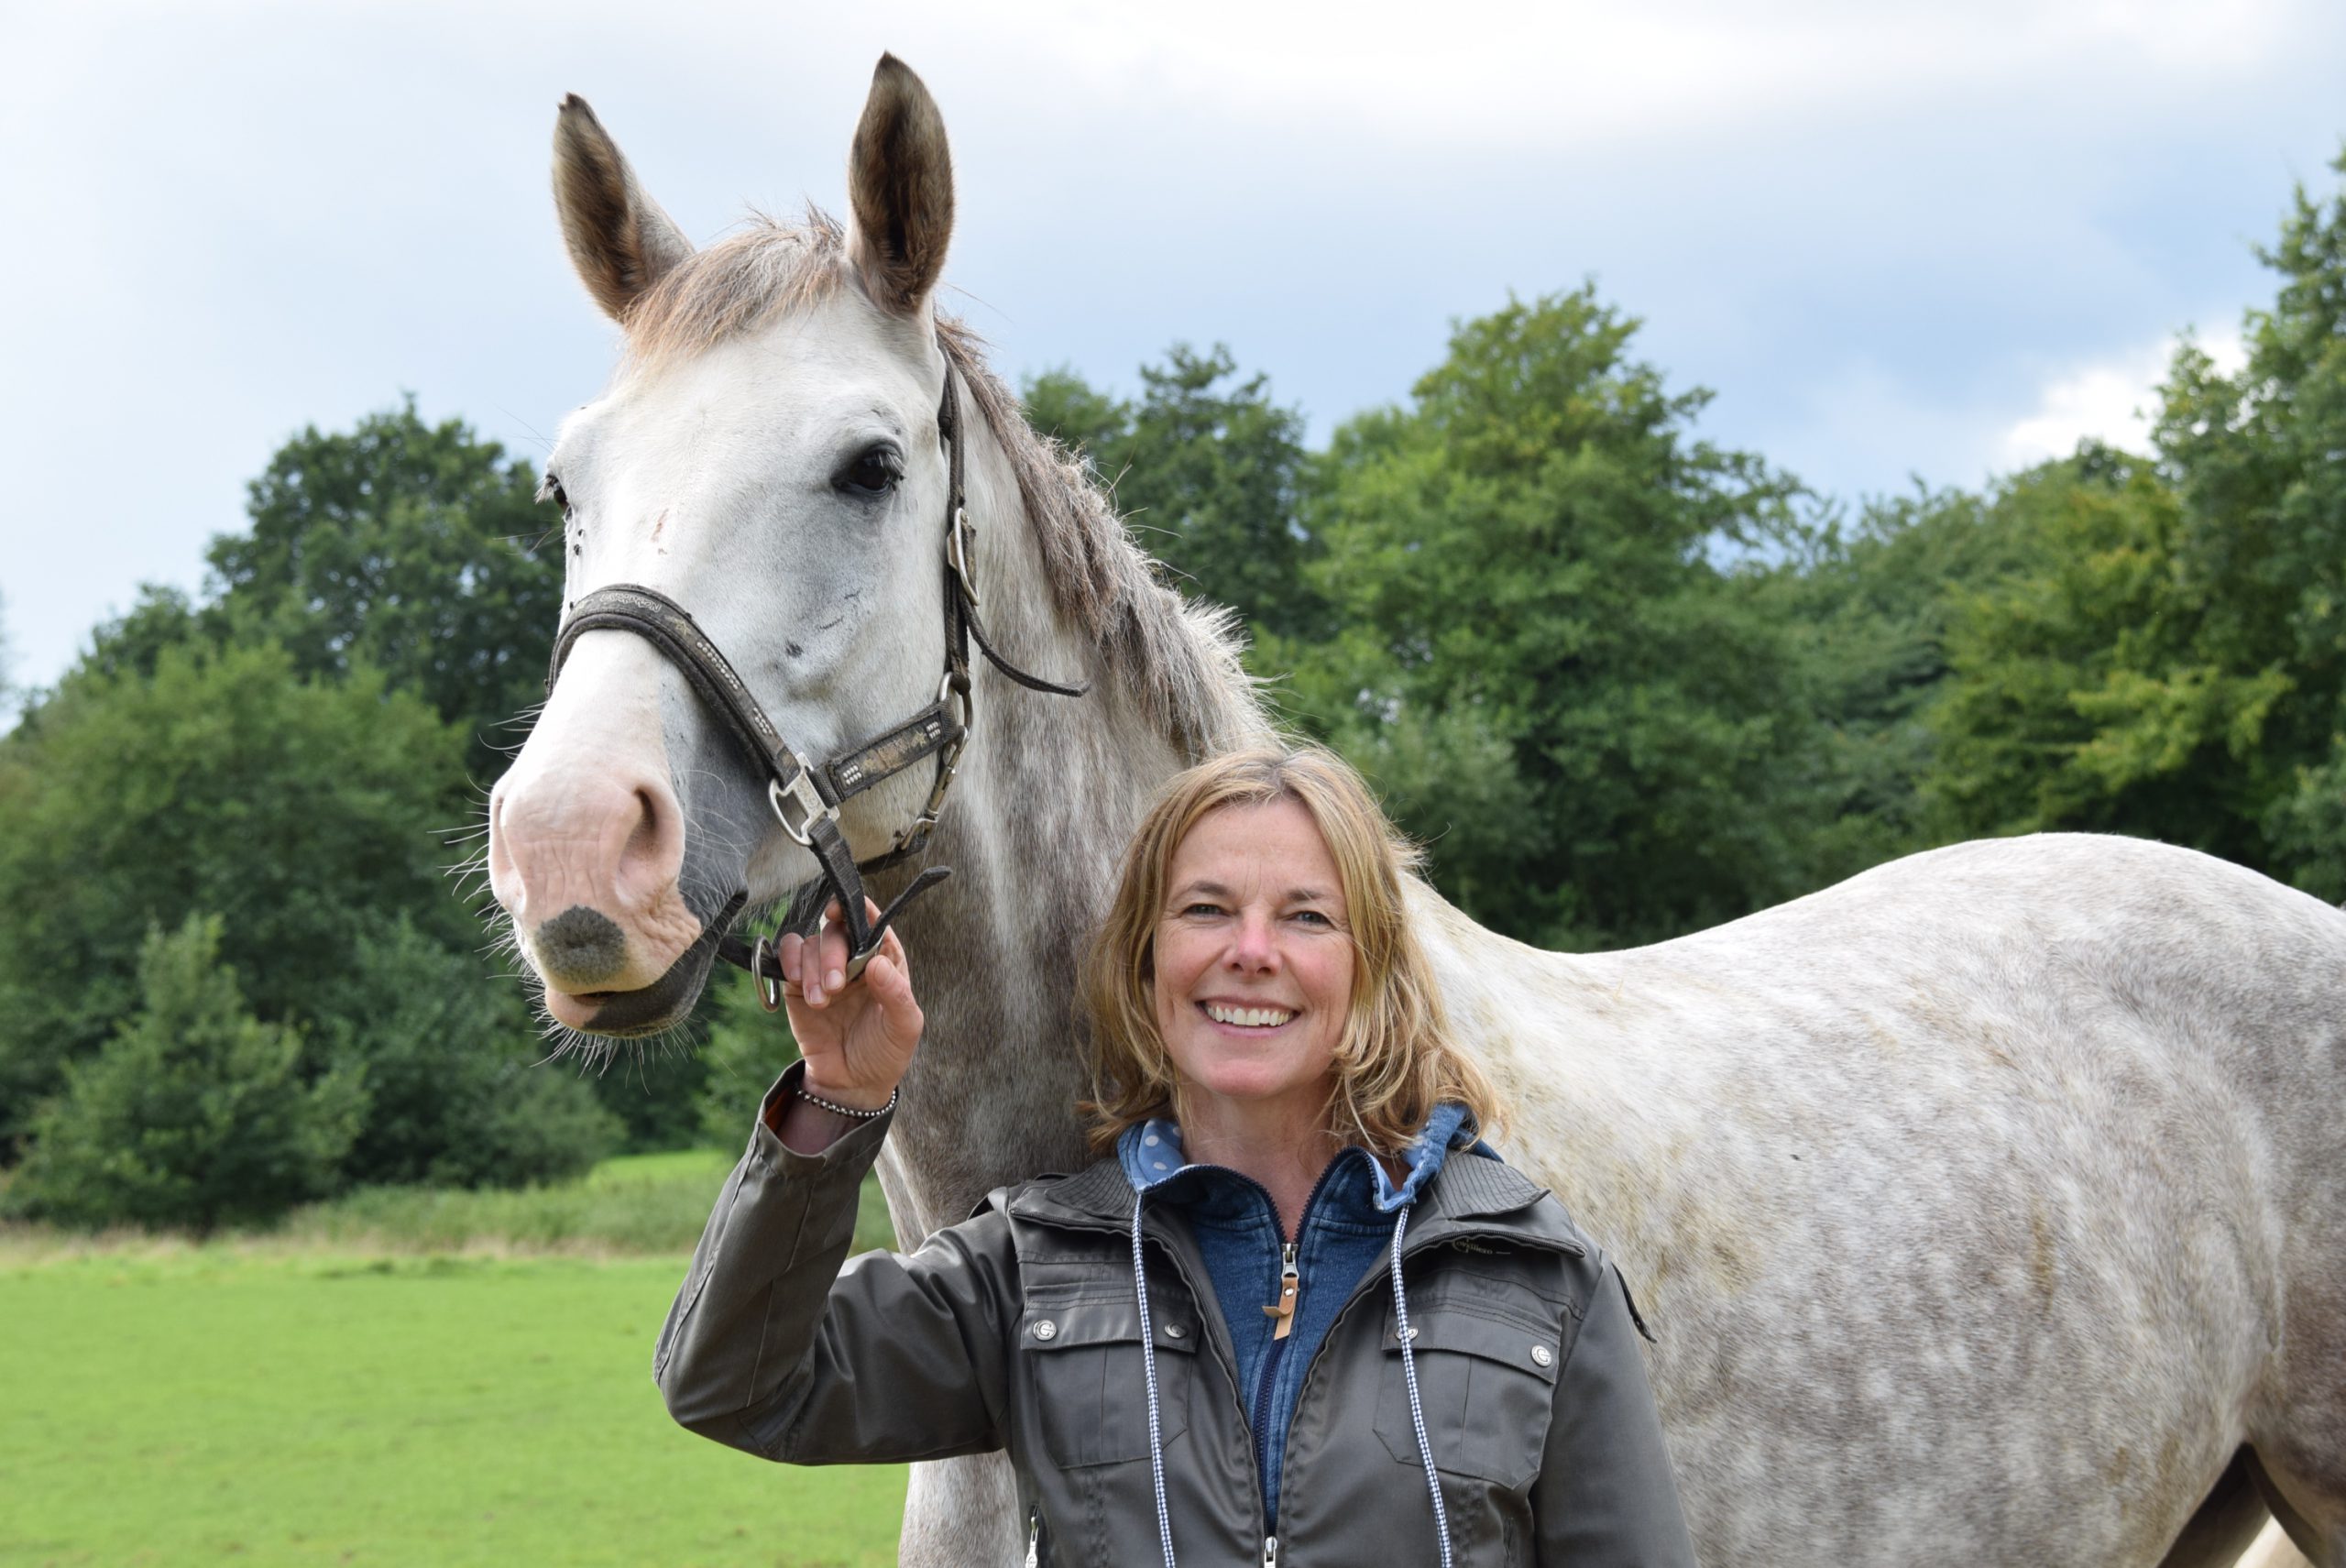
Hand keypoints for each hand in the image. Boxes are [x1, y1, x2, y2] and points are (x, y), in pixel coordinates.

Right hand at [779, 898, 922, 1111]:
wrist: (852, 1083)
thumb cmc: (886, 1050)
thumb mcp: (904, 1026)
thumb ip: (897, 994)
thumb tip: (878, 964)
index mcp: (884, 959)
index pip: (871, 923)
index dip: (857, 909)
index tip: (841, 911)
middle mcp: (853, 958)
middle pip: (836, 930)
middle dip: (832, 954)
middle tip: (836, 987)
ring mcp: (823, 969)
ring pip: (809, 942)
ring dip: (812, 967)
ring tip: (821, 1001)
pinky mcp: (797, 984)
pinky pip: (787, 956)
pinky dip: (789, 962)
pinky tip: (799, 983)